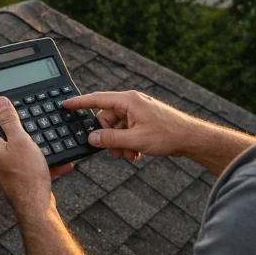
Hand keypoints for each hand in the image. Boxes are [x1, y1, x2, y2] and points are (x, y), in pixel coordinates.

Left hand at [0, 97, 73, 218]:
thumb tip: (0, 103)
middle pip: (4, 140)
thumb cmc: (27, 176)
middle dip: (20, 134)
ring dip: (35, 150)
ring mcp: (6, 174)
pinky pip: (30, 169)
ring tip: (49, 147)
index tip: (7, 110)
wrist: (36, 207)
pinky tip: (59, 164)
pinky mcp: (18, 183)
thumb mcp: (20, 140)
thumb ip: (10, 121)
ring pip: (20, 155)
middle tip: (32, 128)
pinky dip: (42, 165)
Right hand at [64, 91, 199, 160]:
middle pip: (106, 118)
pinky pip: (126, 130)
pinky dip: (127, 142)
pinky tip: (136, 153)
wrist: (191, 138)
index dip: (79, 103)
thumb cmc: (167, 135)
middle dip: (108, 137)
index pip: (96, 99)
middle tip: (116, 153)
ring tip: (130, 155)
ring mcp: (137, 111)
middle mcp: (131, 103)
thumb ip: (110, 139)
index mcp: (128, 101)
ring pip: (116, 127)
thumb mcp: (135, 140)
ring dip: (119, 143)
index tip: (64, 105)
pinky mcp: (142, 119)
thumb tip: (91, 138)